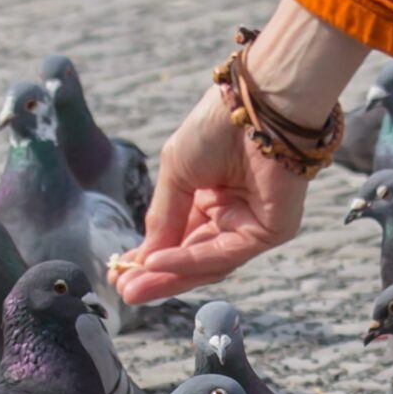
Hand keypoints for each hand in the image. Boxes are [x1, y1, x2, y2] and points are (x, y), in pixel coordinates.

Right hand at [112, 0, 365, 303]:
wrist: (257, 103)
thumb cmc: (217, 126)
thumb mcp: (176, 173)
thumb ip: (163, 217)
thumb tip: (143, 257)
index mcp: (212, 197)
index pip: (180, 238)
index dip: (150, 257)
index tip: (119, 273)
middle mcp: (234, 214)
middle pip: (193, 257)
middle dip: (157, 275)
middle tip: (123, 290)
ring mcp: (254, 224)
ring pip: (208, 263)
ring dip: (169, 275)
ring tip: (133, 285)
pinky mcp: (273, 229)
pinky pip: (225, 253)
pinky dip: (190, 260)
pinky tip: (159, 261)